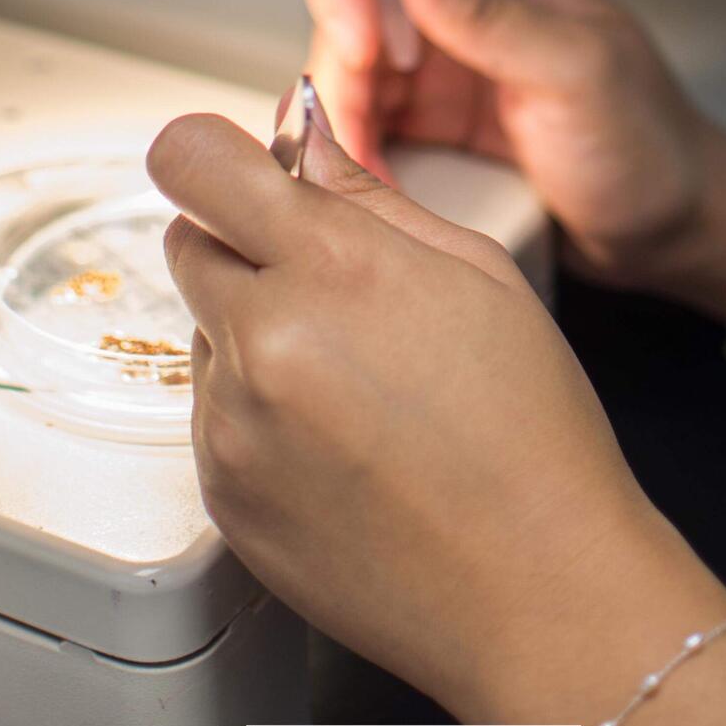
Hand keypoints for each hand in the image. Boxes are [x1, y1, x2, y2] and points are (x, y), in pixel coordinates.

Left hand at [148, 105, 671, 712]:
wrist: (538, 589)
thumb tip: (302, 136)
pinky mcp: (221, 492)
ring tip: (356, 381)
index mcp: (332, 266)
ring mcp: (232, 424)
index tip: (235, 167)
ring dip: (253, 328)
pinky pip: (210, 412)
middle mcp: (264, 339)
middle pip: (187, 239)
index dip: (210, 155)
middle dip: (242, 240)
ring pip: (203, 328)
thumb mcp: (477, 272)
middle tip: (329, 282)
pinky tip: (340, 439)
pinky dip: (257, 408)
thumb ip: (368, 195)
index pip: (192, 161)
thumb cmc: (531, 432)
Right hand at [305, 0, 710, 285]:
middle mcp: (463, 4)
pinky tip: (381, 190)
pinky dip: (359, 155)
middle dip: (341, 74)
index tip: (359, 51)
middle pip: (350, 6)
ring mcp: (445, 64)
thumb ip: (492, 14)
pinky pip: (366, 121)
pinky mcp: (434, 120)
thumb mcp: (577, 74)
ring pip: (348, 69)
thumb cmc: (649, 147)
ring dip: (344, 124)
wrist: (674, 229)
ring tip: (375, 181)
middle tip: (359, 143)